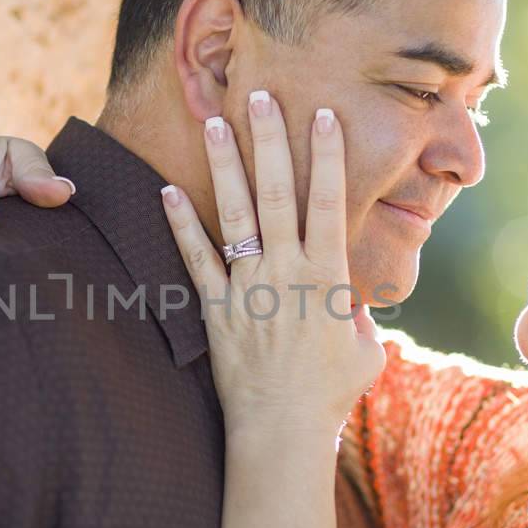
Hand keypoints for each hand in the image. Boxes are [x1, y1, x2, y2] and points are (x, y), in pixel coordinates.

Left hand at [160, 91, 384, 439]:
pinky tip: (164, 192)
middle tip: (260, 95)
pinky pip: (196, 260)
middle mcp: (288, 272)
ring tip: (214, 122)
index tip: (324, 115)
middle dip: (270, 141)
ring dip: (225, 166)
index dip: (328, 157)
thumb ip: (361, 320)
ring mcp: (249, 288)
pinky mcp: (216, 310)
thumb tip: (358, 307)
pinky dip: (179, 226)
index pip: (329, 203)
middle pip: (279, 193)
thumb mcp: (363, 352)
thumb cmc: (329, 395)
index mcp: (329, 277)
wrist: (282, 432)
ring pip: (235, 214)